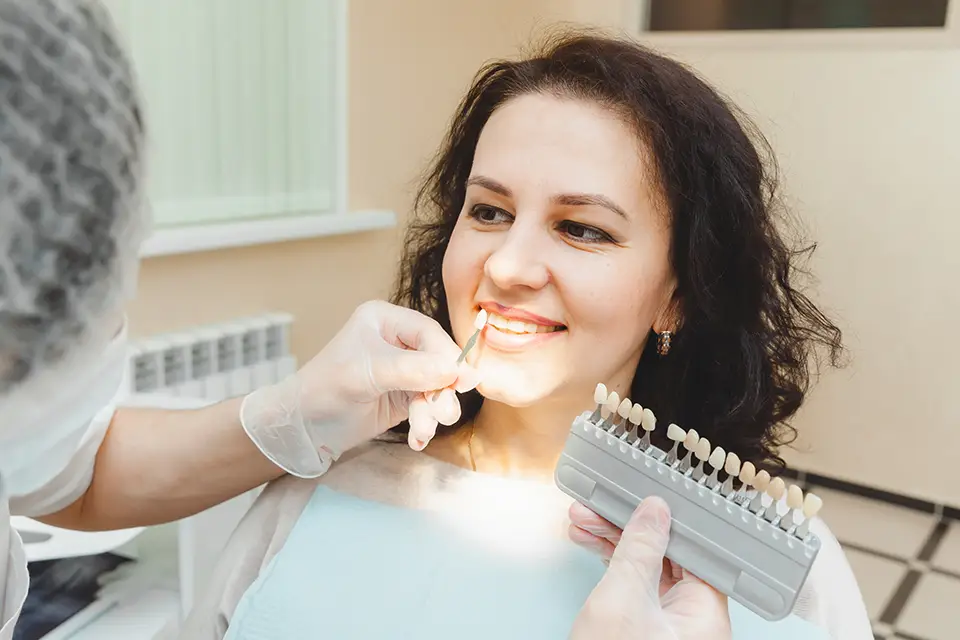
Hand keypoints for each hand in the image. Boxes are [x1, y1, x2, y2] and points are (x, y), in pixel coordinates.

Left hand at [239, 300, 480, 476]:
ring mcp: (402, 370)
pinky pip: (427, 406)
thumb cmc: (325, 389)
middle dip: (441, 390)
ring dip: (433, 411)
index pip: (429, 333)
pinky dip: (425, 423)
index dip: (447, 356)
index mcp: (385, 320)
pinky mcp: (403, 396)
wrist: (302, 428)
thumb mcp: (369, 374)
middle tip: (443, 413)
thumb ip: (413, 370)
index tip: (462, 381)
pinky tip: (417, 438)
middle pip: (438, 361)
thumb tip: (460, 370)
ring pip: (436, 387)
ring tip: (423, 430)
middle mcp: (397, 341)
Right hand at [569, 497, 730, 639]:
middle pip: (666, 554)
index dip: (666, 517)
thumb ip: (639, 550)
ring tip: (582, 521)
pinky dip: (611, 565)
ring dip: (612, 542)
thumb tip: (652, 512)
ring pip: (645, 567)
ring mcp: (667, 623)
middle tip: (598, 506)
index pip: (694, 548)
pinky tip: (589, 542)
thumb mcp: (621, 600)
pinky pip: (633, 585)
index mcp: (705, 614)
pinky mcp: (644, 626)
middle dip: (627, 527)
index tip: (641, 496)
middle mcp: (691, 618)